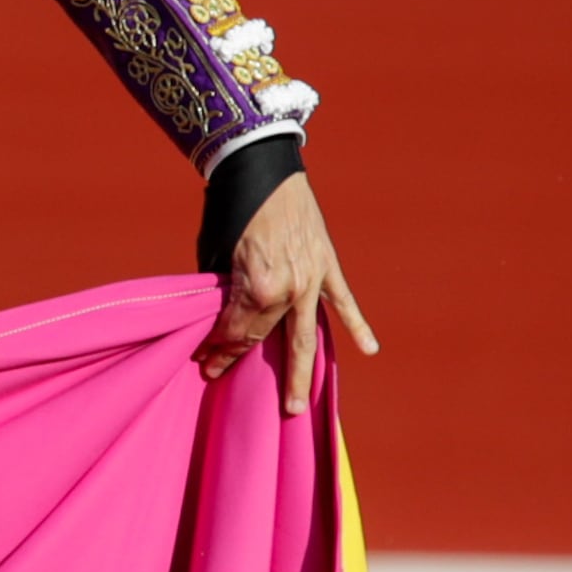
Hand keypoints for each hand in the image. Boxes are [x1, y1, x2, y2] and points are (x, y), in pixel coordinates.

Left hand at [202, 170, 376, 413]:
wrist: (262, 165)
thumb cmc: (229, 207)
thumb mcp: (214, 253)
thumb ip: (222, 289)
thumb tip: (219, 317)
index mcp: (257, 287)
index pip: (234, 330)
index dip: (216, 347)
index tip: (202, 360)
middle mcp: (288, 290)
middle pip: (263, 337)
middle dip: (238, 359)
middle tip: (221, 379)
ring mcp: (312, 280)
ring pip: (306, 337)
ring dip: (301, 373)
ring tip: (296, 406)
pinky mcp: (328, 266)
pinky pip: (344, 302)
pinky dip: (358, 325)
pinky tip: (369, 349)